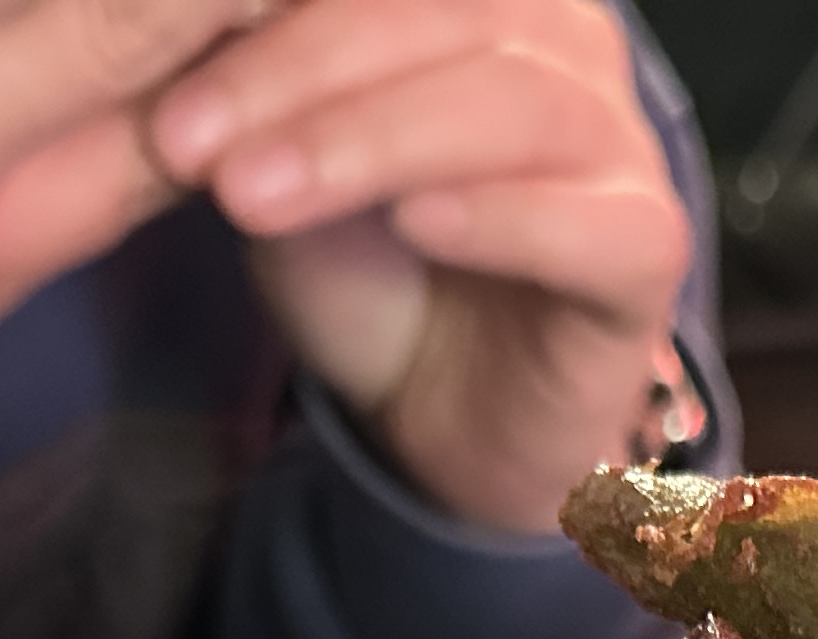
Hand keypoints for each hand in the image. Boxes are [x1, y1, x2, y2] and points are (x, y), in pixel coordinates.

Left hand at [149, 0, 692, 534]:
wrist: (441, 419)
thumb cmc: (374, 272)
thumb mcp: (285, 159)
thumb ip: (263, 85)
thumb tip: (179, 14)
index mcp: (484, 3)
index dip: (281, 14)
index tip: (171, 83)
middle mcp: (566, 47)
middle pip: (449, 12)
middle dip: (302, 70)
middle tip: (187, 140)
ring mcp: (618, 146)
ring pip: (514, 105)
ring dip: (370, 142)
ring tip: (254, 194)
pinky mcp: (646, 255)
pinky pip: (597, 222)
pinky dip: (504, 217)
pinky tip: (417, 224)